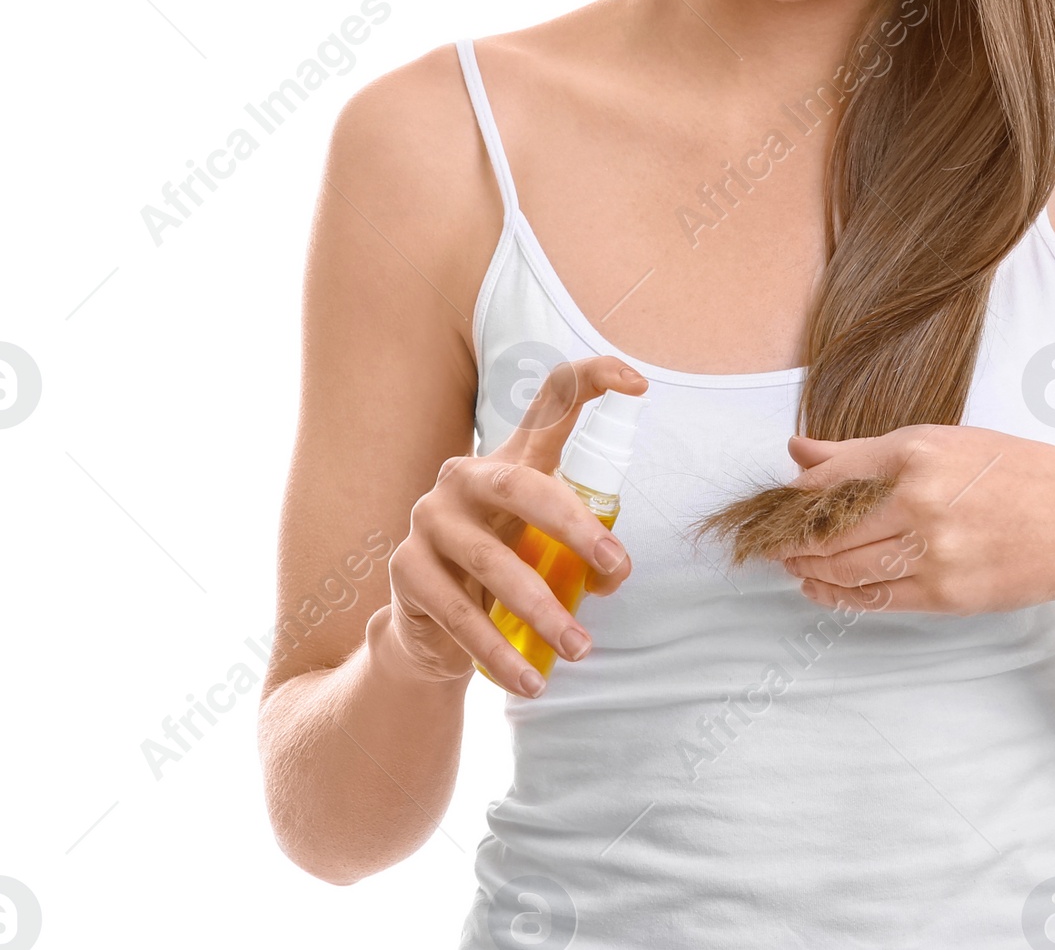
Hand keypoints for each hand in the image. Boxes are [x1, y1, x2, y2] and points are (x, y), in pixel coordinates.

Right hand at [379, 355, 646, 696]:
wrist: (432, 627)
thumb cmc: (506, 571)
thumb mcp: (548, 551)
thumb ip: (587, 551)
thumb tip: (613, 573)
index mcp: (512, 460)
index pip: (551, 403)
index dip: (593, 381)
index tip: (639, 383)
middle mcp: (466, 477)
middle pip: (522, 485)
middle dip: (573, 525)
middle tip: (615, 565)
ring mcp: (430, 520)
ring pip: (493, 562)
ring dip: (542, 610)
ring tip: (580, 649)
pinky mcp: (407, 569)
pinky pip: (459, 614)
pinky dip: (499, 653)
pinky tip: (530, 681)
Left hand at [774, 424, 1054, 616]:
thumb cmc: (1013, 472)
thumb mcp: (941, 441)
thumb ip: (864, 452)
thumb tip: (797, 453)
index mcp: (916, 452)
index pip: (827, 478)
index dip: (790, 497)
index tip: (773, 505)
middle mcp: (920, 501)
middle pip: (826, 529)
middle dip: (788, 539)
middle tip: (768, 542)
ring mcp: (933, 552)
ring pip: (843, 569)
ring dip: (806, 570)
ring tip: (791, 564)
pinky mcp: (945, 594)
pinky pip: (875, 599)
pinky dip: (838, 596)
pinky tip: (821, 588)